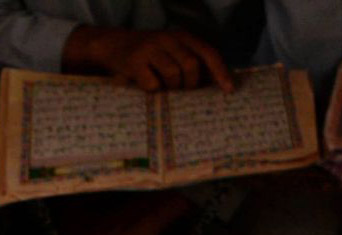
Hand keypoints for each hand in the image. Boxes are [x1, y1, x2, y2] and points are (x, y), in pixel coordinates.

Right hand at [67, 26, 231, 91]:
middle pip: (191, 65)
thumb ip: (194, 65)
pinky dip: (153, 90)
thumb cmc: (151, 56)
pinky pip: (153, 84)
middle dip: (191, 83)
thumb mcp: (174, 53)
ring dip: (171, 88)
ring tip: (163, 86)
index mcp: (181, 37)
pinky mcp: (134, 61)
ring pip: (173, 75)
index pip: (208, 52)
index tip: (229, 90)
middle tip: (182, 90)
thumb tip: (220, 86)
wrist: (113, 46)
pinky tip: (146, 83)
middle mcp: (167, 38)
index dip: (220, 72)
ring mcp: (150, 48)